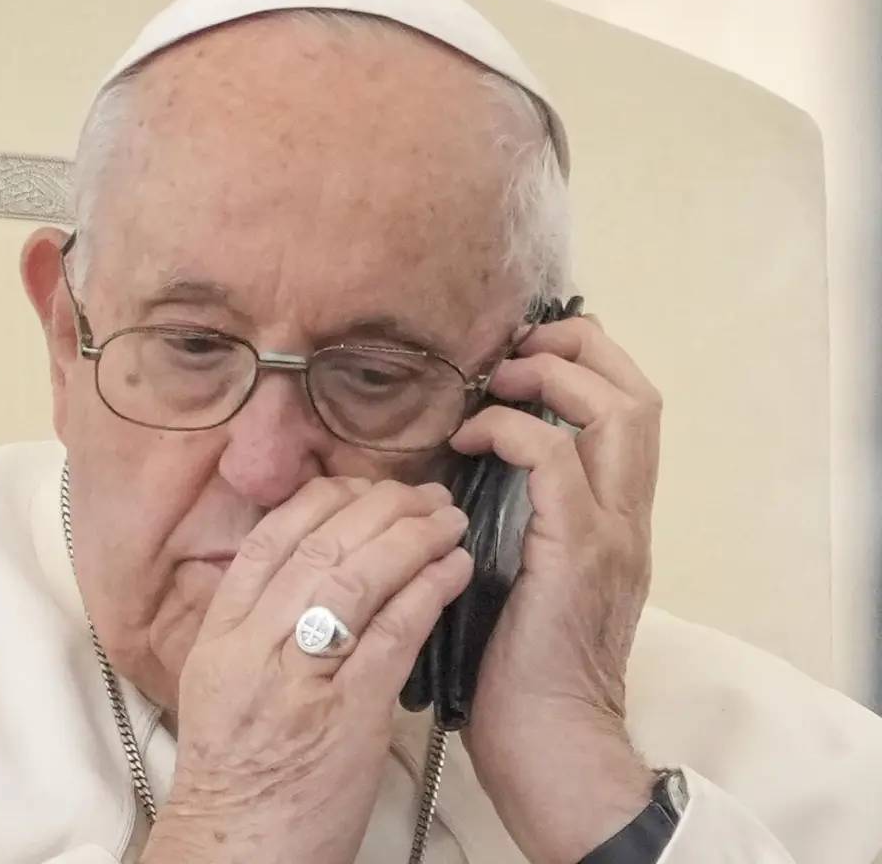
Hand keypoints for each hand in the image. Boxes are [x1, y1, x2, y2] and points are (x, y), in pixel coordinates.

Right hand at [141, 477, 472, 863]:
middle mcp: (254, 647)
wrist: (240, 850)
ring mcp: (299, 679)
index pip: (267, 540)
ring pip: (356, 576)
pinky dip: (427, 590)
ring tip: (447, 519)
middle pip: (317, 546)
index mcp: (221, 636)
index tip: (360, 488)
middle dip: (376, 507)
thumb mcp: (221, 686)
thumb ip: (252, 628)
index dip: (320, 500)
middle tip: (419, 494)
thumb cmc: (241, 776)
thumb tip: (299, 572)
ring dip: (411, 537)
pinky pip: (393, 632)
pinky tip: (454, 568)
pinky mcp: (348, 714)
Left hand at [450, 316, 660, 863]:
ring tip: (496, 381)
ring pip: (616, 412)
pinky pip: (555, 461)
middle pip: (638, 393)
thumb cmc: (518, 669)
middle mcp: (627, 517)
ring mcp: (610, 533)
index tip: (519, 356)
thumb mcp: (521, 574)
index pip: (628, 410)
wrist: (549, 744)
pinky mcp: (578, 554)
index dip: (582, 363)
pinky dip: (513, 431)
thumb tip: (453, 471)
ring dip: (551, 377)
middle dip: (578, 348)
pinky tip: (471, 439)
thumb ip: (512, 519)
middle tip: (514, 349)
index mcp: (614, 520)